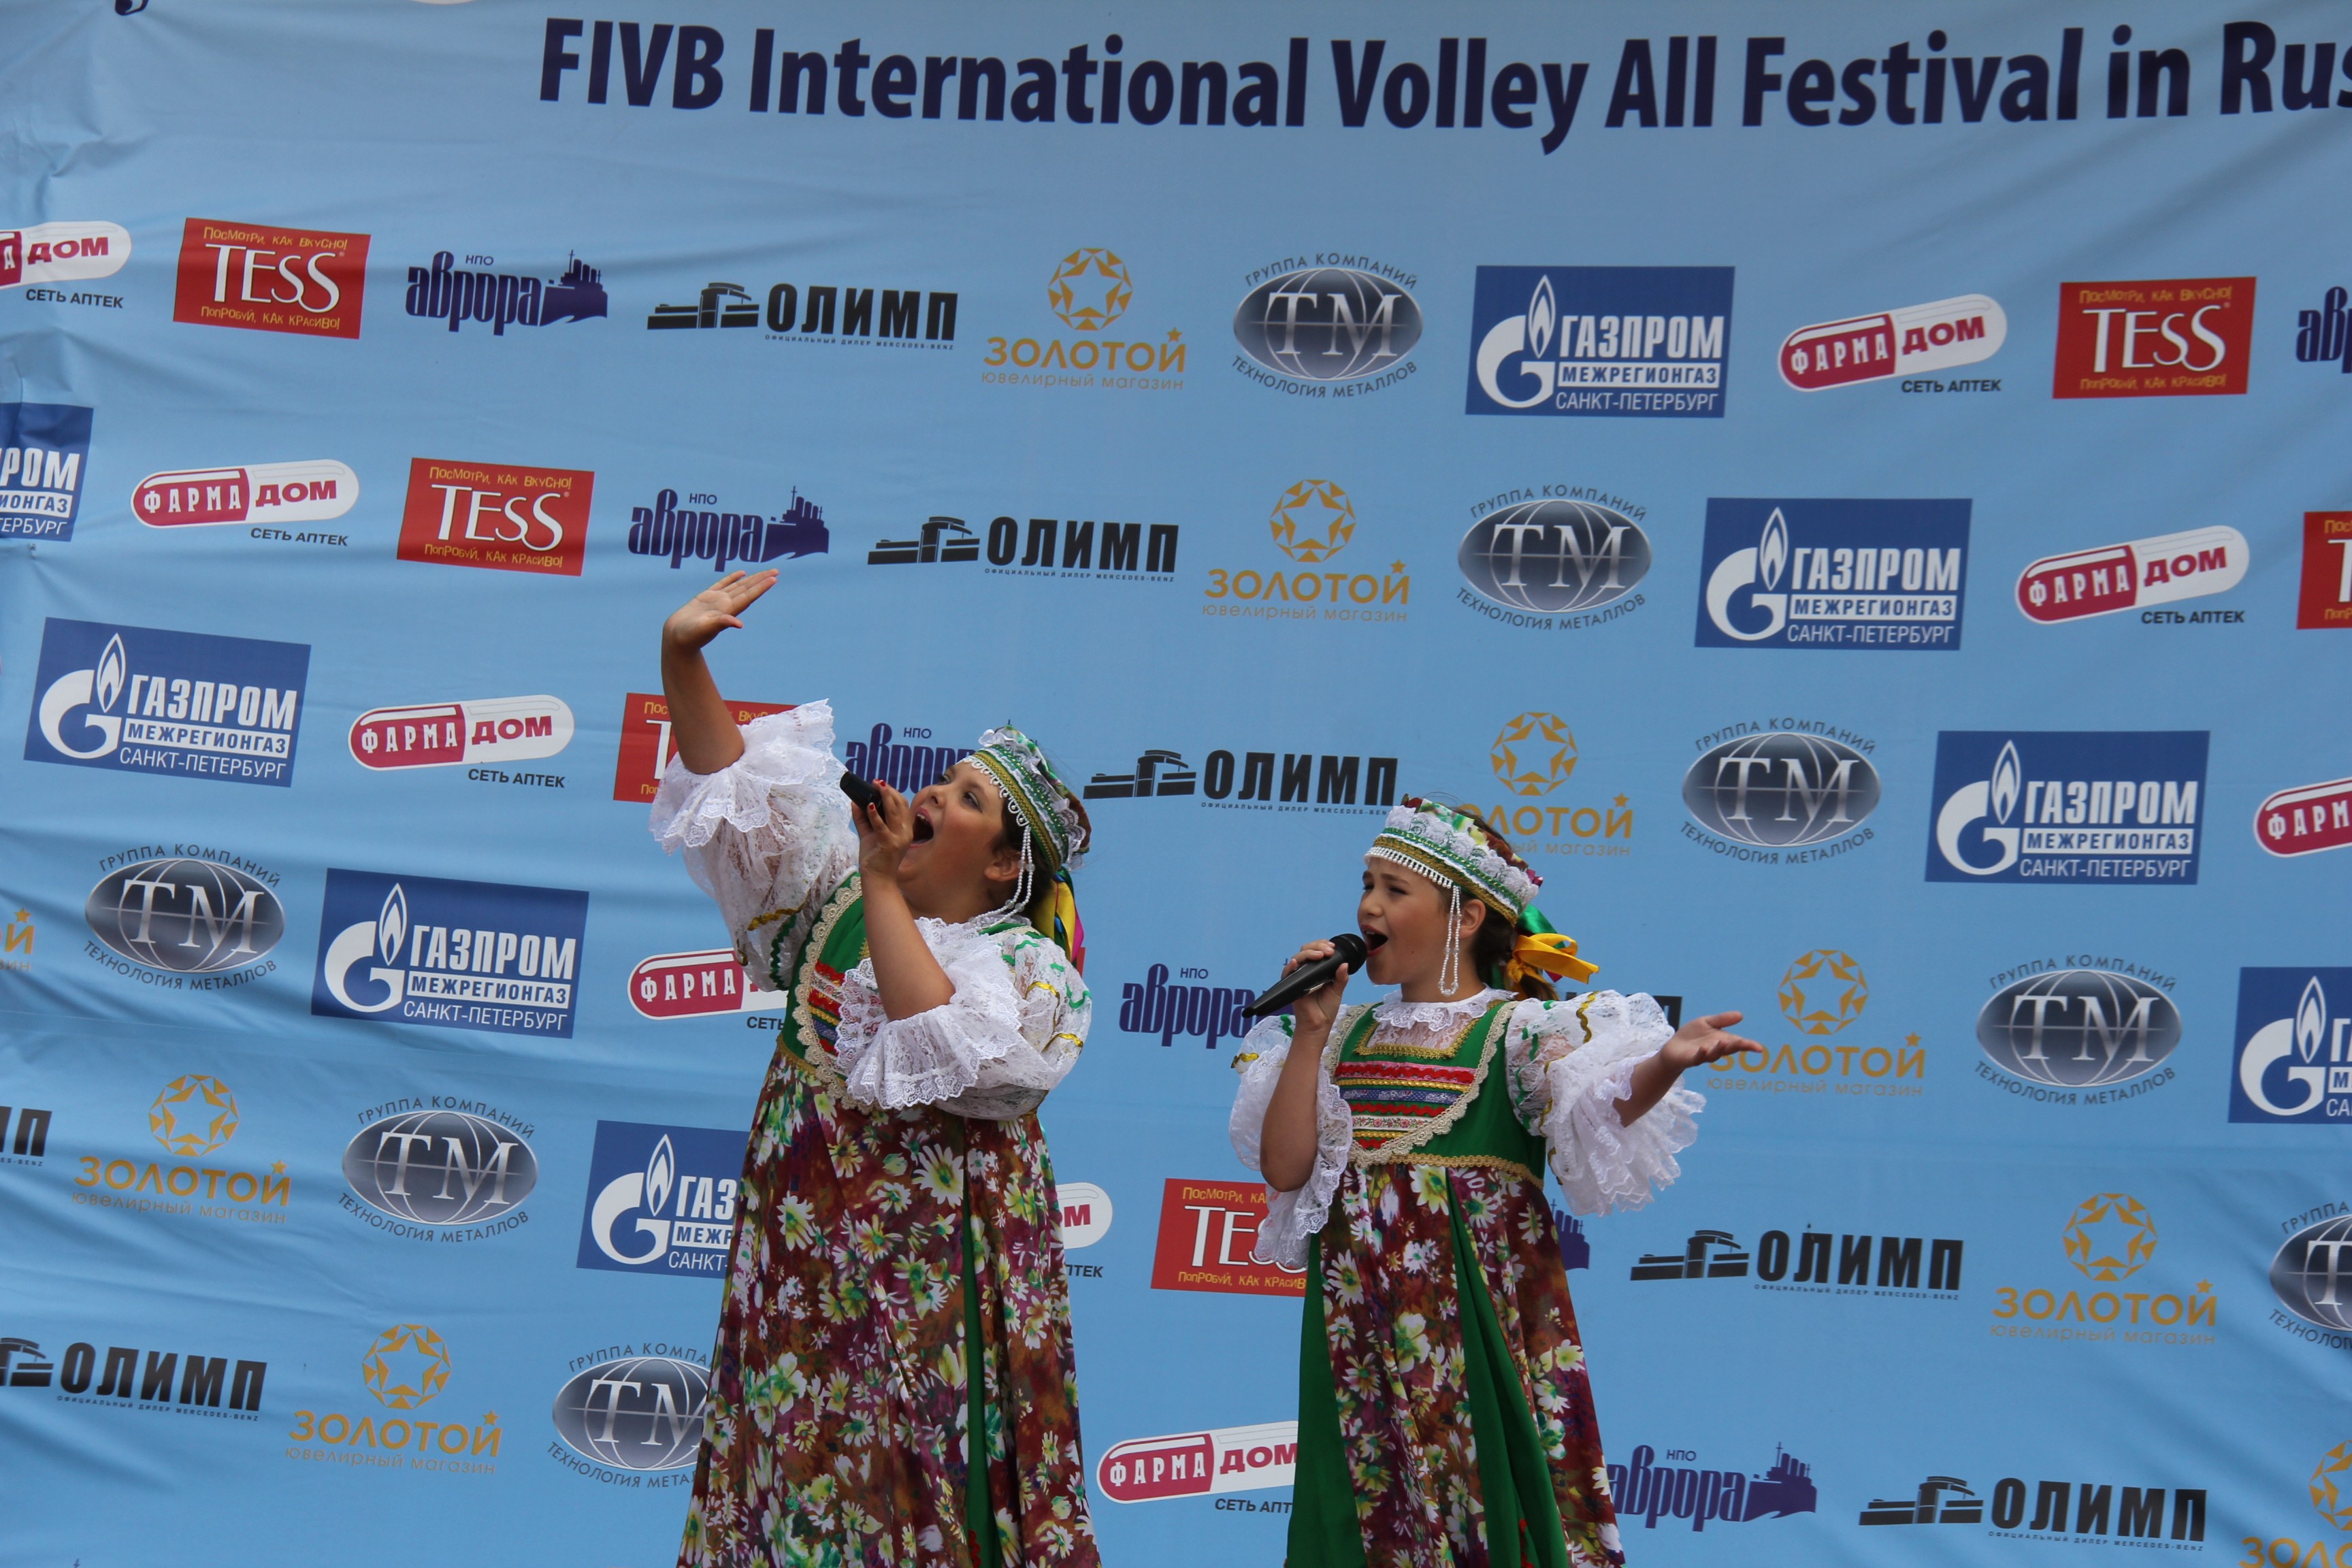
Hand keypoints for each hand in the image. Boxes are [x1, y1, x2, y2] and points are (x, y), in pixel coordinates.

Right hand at [662, 570, 778, 652]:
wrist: (676, 637)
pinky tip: (742, 573)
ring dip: (752, 578)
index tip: (773, 579)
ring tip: (765, 572)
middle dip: (761, 580)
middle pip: (747, 589)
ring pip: (738, 586)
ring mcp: (717, 600)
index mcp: (728, 611)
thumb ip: (721, 624)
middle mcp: (726, 605)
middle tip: (776, 571)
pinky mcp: (706, 597)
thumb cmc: (689, 635)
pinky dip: (732, 578)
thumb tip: (739, 624)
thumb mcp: (705, 629)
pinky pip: (722, 584)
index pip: (748, 597)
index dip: (761, 588)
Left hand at [852, 780, 916, 884]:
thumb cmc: (875, 858)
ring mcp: (899, 839)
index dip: (893, 793)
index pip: (903, 806)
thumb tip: (854, 802)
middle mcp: (906, 832)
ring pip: (894, 812)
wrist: (877, 879)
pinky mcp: (889, 845)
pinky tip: (869, 806)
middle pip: (901, 805)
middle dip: (889, 791)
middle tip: (877, 782)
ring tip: (876, 786)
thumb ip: (863, 819)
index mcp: (904, 829)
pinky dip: (875, 815)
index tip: (881, 785)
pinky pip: (882, 827)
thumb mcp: (869, 835)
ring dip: (885, 797)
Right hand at [1281, 939, 1349, 1038]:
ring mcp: (1298, 977)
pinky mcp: (1291, 985)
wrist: (1319, 1025)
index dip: (1323, 945)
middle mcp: (1306, 971)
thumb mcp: (1337, 990)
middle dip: (1317, 946)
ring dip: (1308, 953)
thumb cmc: (1326, 1008)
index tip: (1333, 947)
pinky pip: (1287, 973)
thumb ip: (1341, 978)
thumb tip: (1345, 964)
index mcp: (1318, 970)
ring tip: (1319, 955)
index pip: (1317, 951)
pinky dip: (1290, 966)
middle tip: (1328, 951)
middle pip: (1306, 950)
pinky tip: (1296, 963)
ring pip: (1297, 958)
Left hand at [1657, 1011, 1762, 1072]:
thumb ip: (1722, 1020)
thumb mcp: (1706, 1023)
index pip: (1738, 1043)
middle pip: (1729, 1049)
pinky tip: (1703, 1049)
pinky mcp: (1691, 1059)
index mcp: (1722, 1040)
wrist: (1673, 1047)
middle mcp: (1715, 1049)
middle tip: (1744, 1043)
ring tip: (1723, 1042)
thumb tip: (1741, 1015)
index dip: (1749, 1046)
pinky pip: (1698, 1058)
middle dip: (1736, 1046)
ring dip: (1719, 1049)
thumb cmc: (1692, 1036)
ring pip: (1714, 1055)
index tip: (1759, 1048)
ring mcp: (1704, 1056)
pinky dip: (1701, 1055)